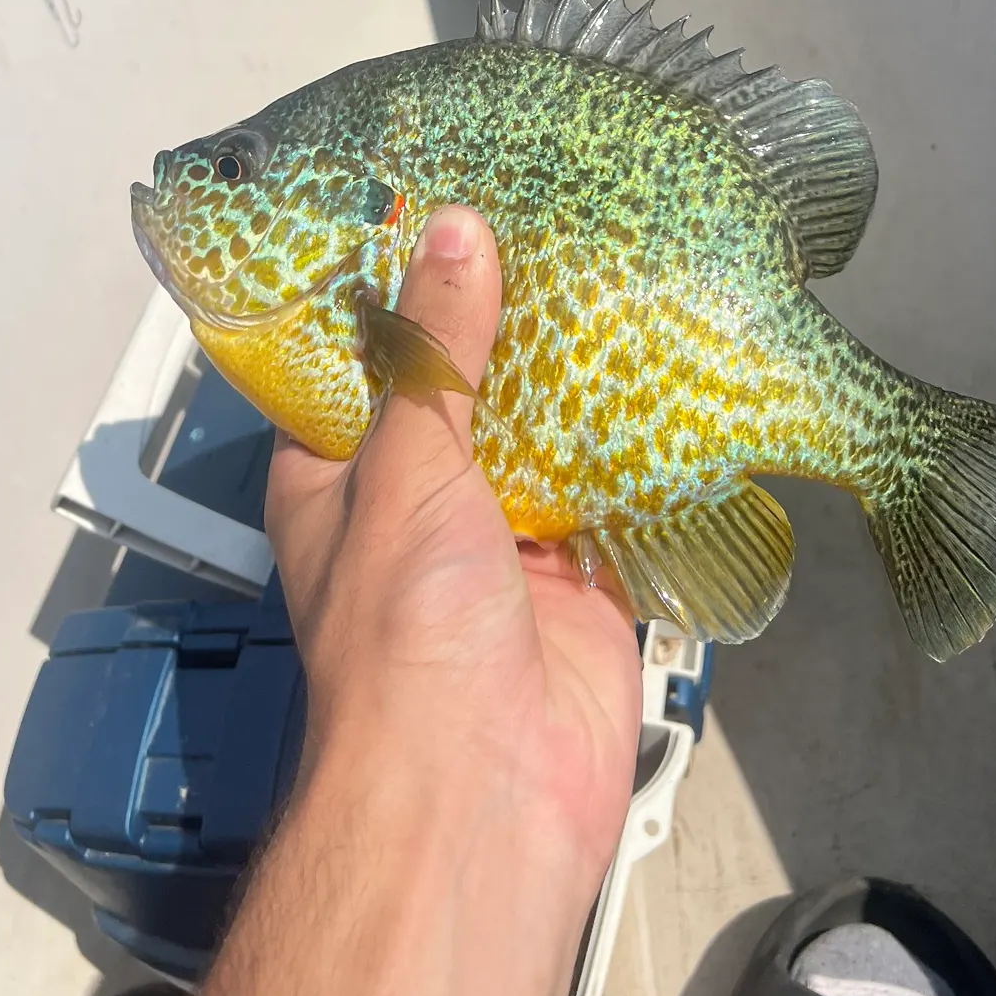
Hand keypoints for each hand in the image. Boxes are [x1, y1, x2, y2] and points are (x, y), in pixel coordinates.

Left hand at [266, 204, 642, 878]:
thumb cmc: (403, 639)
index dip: (392, 290)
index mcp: (337, 475)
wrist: (486, 784)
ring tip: (606, 270)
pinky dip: (627, 440)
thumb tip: (453, 238)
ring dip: (567, 376)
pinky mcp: (574, 567)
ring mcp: (497, 534)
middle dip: (496, 324)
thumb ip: (435, 354)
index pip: (358, 361)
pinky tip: (658, 365)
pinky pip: (604, 486)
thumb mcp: (407, 464)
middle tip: (541, 224)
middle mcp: (414, 500)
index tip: (435, 211)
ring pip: (535, 432)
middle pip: (458, 390)